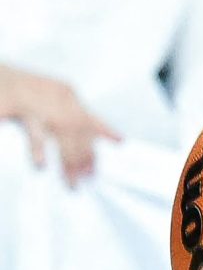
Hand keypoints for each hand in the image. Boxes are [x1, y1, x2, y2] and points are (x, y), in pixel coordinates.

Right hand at [0, 64, 121, 184]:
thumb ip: (60, 112)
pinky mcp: (22, 106)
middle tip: (89, 177)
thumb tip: (70, 136)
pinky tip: (42, 164)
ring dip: (70, 158)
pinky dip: (39, 148)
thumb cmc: (16, 89)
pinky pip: (35, 130)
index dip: (105, 130)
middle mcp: (58, 96)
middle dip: (86, 155)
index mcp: (64, 93)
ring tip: (73, 180)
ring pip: (64, 133)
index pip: (89, 116)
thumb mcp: (45, 97)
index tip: (119, 142)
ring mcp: (41, 101)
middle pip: (80, 130)